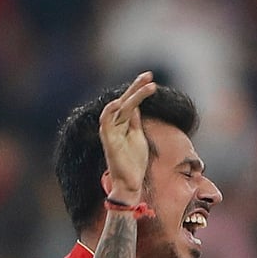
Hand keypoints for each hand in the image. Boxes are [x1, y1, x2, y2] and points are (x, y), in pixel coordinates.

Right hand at [98, 72, 156, 199]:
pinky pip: (106, 121)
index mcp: (123, 124)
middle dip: (136, 86)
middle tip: (149, 74)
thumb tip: (136, 106)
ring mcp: (111, 131)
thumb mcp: (138, 136)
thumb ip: (134, 121)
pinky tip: (120, 101)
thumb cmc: (134, 162)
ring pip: (120, 107)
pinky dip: (110, 110)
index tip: (150, 79)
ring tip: (147, 85)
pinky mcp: (109, 140)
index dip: (139, 90)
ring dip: (132, 94)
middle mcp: (115, 125)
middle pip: (125, 100)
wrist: (129, 183)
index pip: (130, 102)